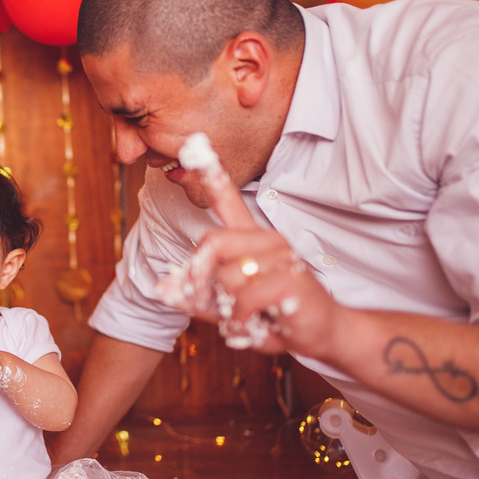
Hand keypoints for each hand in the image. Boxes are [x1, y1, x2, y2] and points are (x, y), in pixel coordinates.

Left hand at [158, 156, 340, 356]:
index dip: (211, 175)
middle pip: (212, 243)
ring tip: (247, 317)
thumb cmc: (271, 315)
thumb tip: (159, 287)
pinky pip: (245, 298)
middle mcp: (268, 240)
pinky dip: (243, 321)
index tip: (195, 144)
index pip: (228, 200)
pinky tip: (258, 324)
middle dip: (202, 280)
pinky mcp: (293, 279)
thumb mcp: (226, 306)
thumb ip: (196, 294)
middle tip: (215, 305)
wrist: (318, 333)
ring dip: (228, 309)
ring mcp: (283, 256)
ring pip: (228, 277)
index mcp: (250, 239)